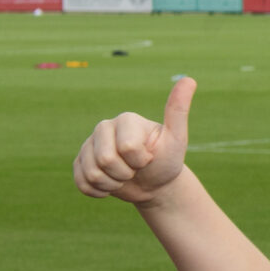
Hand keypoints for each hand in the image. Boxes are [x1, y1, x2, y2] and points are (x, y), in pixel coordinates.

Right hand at [74, 77, 195, 204]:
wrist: (154, 184)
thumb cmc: (166, 160)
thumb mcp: (176, 138)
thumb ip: (178, 110)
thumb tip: (190, 79)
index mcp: (125, 119)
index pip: (127, 147)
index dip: (140, 160)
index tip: (149, 157)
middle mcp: (103, 128)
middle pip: (105, 160)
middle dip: (125, 173)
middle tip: (136, 169)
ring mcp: (88, 145)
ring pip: (92, 174)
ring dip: (113, 184)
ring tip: (124, 176)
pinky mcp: (79, 163)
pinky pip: (81, 184)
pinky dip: (100, 191)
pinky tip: (111, 184)